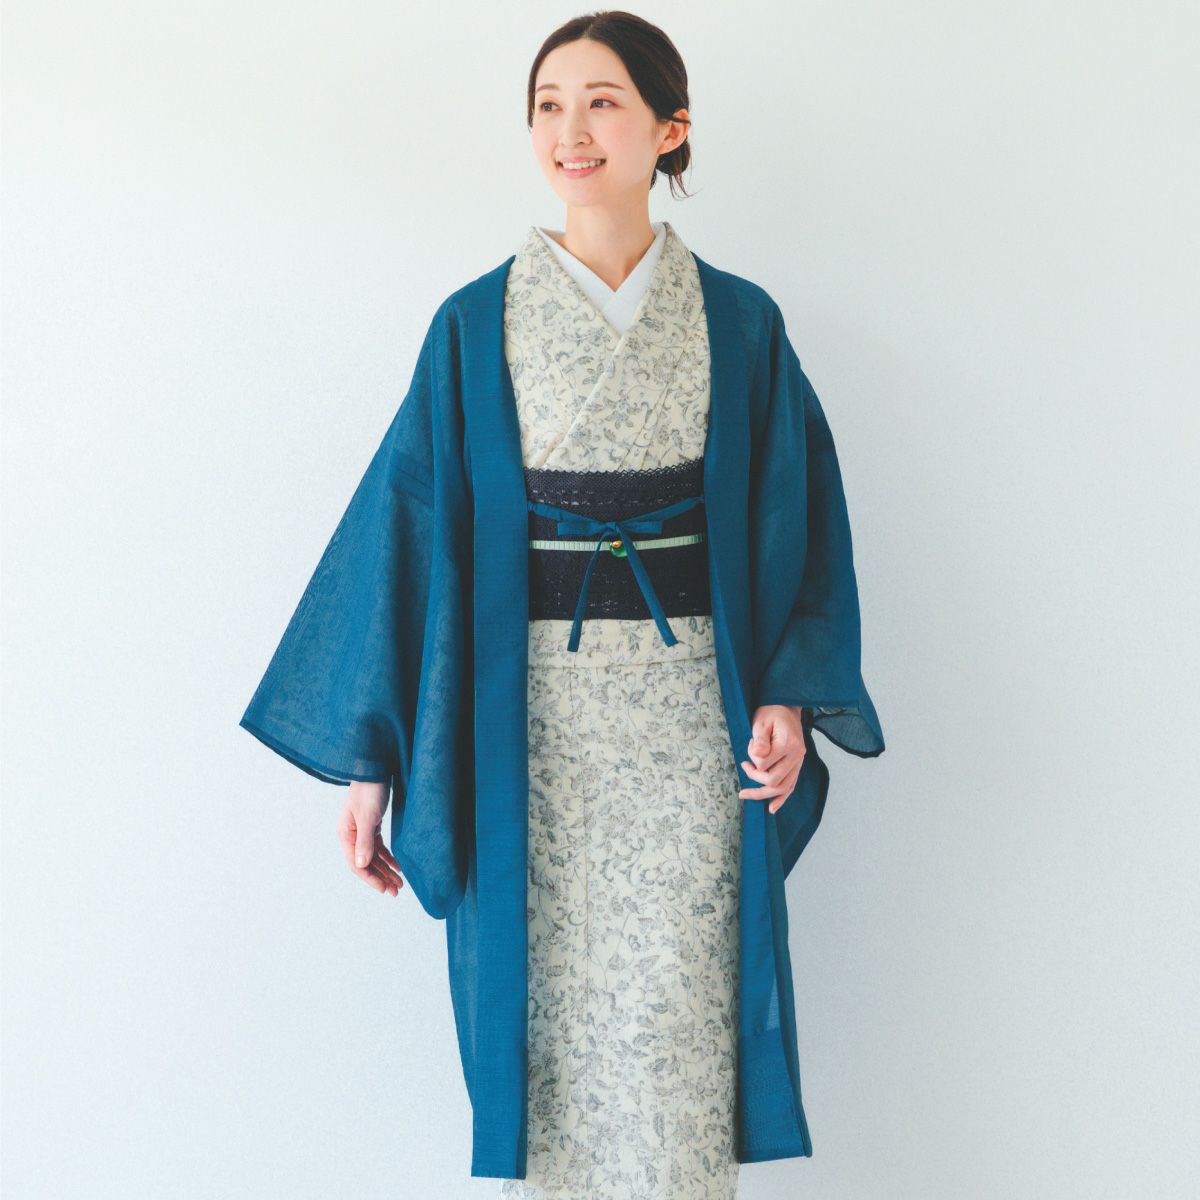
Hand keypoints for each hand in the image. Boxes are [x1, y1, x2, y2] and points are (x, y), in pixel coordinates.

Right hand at [336, 780, 404, 894]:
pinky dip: (388, 857)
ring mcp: (361, 830)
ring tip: (399, 883)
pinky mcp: (371, 825)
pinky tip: (398, 866)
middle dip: (381, 878)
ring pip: (373, 857)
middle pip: (366, 863)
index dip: (371, 879)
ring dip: (386, 870)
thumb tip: (361, 865)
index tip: (385, 889)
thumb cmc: (370, 790)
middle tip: (397, 891)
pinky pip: (378, 847)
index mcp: (345, 834)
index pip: (356, 864)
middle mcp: (351, 835)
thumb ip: (364, 842)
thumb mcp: (368, 817)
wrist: (375, 768)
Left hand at [739, 706, 806, 814]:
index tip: (749, 748)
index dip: (752, 760)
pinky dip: (782, 799)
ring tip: (746, 794)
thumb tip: (757, 756)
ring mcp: (799, 762)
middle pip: (774, 780)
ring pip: (783, 788)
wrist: (786, 707)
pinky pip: (791, 786)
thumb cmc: (771, 713)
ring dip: (763, 794)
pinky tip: (772, 808)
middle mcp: (797, 756)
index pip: (765, 764)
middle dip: (755, 778)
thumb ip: (760, 740)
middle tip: (744, 766)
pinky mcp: (797, 766)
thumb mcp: (761, 721)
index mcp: (788, 744)